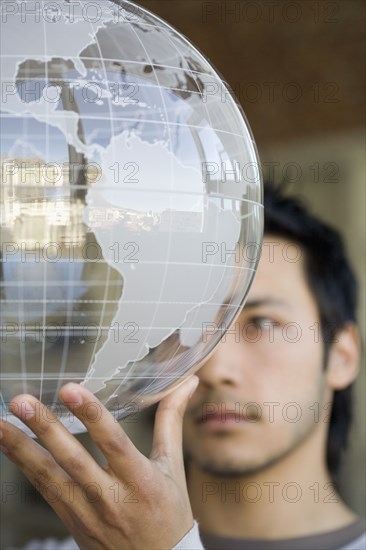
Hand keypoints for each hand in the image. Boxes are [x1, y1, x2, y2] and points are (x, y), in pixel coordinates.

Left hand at [0, 376, 198, 549]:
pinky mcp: (70, 519)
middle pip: (73, 460)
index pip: (114, 443)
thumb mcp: (173, 467)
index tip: (70, 390)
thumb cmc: (168, 513)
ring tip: (0, 424)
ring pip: (49, 477)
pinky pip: (43, 490)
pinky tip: (7, 445)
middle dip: (45, 429)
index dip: (92, 416)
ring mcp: (86, 512)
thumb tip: (185, 383)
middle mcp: (110, 497)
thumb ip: (171, 420)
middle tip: (22, 402)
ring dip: (21, 449)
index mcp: (140, 481)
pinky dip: (23, 466)